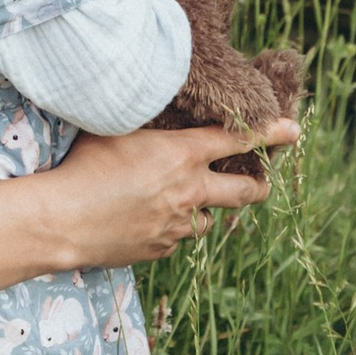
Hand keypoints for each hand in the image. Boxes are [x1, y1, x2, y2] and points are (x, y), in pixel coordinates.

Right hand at [52, 117, 290, 264]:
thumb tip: (150, 105)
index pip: (238, 139)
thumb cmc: (82, 166)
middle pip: (244, 192)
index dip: (270, 133)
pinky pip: (175, 238)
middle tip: (261, 183)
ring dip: (201, 210)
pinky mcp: (161, 249)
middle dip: (258, 186)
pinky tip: (142, 219)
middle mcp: (190, 191)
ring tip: (176, 202)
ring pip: (207, 220)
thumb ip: (145, 122)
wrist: (62, 221)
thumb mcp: (115, 129)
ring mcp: (178, 226)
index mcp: (183, 155)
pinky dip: (169, 228)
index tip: (293, 130)